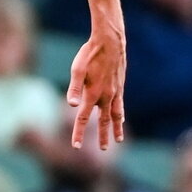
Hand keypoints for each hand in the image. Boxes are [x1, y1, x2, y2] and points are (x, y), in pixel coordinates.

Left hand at [66, 30, 125, 149]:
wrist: (110, 41)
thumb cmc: (90, 54)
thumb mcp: (77, 69)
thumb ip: (74, 88)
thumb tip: (71, 106)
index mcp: (92, 94)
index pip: (83, 118)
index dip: (78, 133)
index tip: (76, 146)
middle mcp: (105, 96)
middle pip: (103, 121)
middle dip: (102, 136)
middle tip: (103, 150)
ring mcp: (115, 92)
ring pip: (116, 115)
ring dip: (116, 128)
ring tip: (118, 140)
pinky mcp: (120, 86)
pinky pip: (120, 105)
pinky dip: (120, 114)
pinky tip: (121, 118)